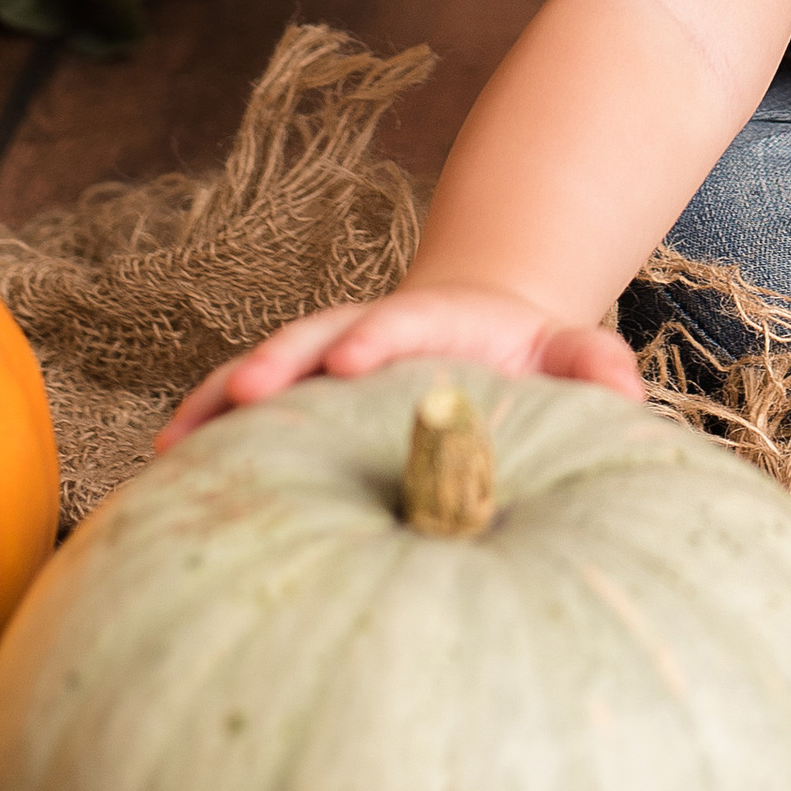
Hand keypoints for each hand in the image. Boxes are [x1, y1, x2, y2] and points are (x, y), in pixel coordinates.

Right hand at [155, 280, 645, 450]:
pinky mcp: (295, 394)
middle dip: (278, 362)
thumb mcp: (563, 349)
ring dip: (218, 402)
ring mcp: (319, 362)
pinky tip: (164, 468)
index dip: (376, 338)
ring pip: (260, 373)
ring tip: (172, 445)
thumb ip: (592, 362)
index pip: (399, 324)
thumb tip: (626, 389)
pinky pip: (240, 410)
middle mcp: (359, 334)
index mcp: (426, 323)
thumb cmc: (523, 352)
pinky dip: (204, 427)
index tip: (355, 359)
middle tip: (246, 392)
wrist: (479, 332)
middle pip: (311, 339)